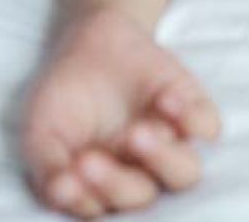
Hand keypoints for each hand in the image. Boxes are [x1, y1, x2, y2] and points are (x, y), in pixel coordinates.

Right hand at [22, 7, 219, 218]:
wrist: (92, 43)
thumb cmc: (63, 98)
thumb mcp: (41, 131)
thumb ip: (47, 167)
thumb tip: (61, 194)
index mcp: (104, 189)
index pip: (103, 209)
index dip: (87, 200)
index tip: (66, 179)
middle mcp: (143, 175)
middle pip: (143, 196)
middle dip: (117, 182)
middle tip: (89, 159)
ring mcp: (172, 146)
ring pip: (185, 172)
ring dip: (163, 158)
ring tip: (137, 132)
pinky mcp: (194, 114)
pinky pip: (207, 128)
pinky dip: (192, 119)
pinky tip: (165, 99)